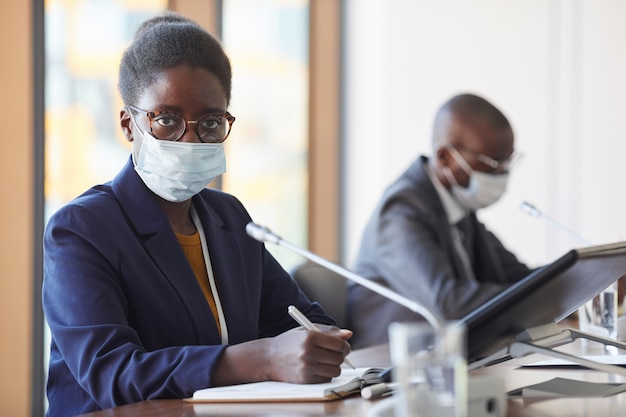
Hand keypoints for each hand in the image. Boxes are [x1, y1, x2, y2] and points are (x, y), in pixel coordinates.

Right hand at [212, 326, 352, 385]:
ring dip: (334, 366)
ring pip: (335, 370)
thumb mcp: (307, 330)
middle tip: (334, 353)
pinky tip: (318, 367)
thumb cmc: (289, 342)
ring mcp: (307, 367)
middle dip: (340, 355)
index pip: (338, 343)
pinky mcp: (305, 379)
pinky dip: (326, 374)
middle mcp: (308, 352)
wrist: (268, 358)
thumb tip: (348, 334)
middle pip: (339, 358)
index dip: (344, 345)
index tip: (343, 346)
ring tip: (325, 360)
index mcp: (310, 337)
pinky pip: (326, 378)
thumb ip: (329, 331)